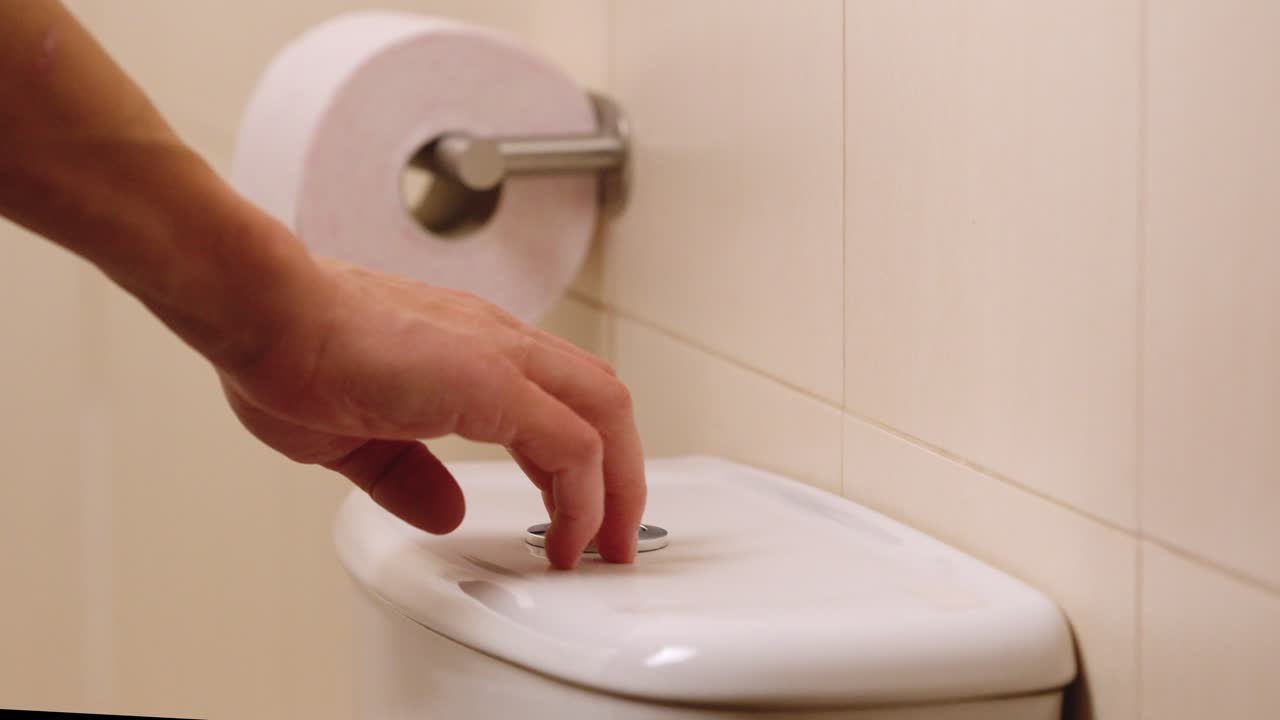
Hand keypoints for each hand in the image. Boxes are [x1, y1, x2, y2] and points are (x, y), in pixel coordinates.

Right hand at [219, 258, 645, 568]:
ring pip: (605, 416)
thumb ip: (410, 474)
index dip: (582, 461)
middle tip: (615, 538)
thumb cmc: (291, 352)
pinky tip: (566, 535)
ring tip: (605, 546)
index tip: (575, 513)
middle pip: (603, 401)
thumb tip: (446, 509)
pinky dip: (584, 496)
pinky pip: (571, 444)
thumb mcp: (358, 437)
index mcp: (474, 351)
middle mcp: (499, 343)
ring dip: (616, 488)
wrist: (259, 309)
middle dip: (622, 476)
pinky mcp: (490, 380)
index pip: (563, 398)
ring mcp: (500, 355)